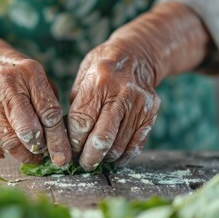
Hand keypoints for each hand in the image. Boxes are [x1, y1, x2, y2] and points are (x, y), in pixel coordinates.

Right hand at [0, 28, 70, 165]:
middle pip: (27, 128)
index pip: (49, 113)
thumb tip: (60, 144)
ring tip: (29, 155)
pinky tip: (1, 153)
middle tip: (42, 153)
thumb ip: (51, 108)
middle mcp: (9, 83)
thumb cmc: (24, 80)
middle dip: (38, 147)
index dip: (57, 140)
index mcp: (32, 74)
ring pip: (7, 138)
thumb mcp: (42, 83)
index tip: (62, 157)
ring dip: (21, 153)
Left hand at [68, 39, 159, 169]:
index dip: (74, 141)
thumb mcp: (83, 76)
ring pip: (119, 145)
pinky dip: (123, 156)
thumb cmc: (102, 66)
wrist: (136, 55)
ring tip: (95, 160)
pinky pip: (136, 144)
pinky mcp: (151, 113)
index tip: (69, 150)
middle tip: (82, 164)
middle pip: (101, 137)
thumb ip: (76, 105)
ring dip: (105, 158)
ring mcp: (139, 104)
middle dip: (89, 157)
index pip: (82, 121)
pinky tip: (113, 157)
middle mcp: (121, 92)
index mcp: (99, 80)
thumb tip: (67, 137)